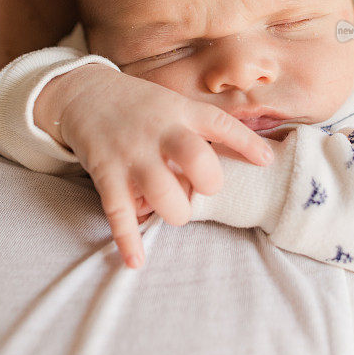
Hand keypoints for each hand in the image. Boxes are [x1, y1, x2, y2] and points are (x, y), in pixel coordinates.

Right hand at [34, 64, 273, 268]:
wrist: (86, 94)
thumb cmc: (141, 106)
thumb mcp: (173, 103)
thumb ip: (200, 129)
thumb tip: (241, 157)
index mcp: (180, 111)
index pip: (219, 123)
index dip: (246, 142)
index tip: (267, 161)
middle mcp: (159, 130)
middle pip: (195, 158)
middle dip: (208, 183)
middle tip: (204, 190)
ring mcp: (132, 152)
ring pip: (162, 191)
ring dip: (175, 212)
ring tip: (175, 212)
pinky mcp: (106, 172)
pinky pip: (119, 211)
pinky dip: (128, 238)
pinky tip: (137, 260)